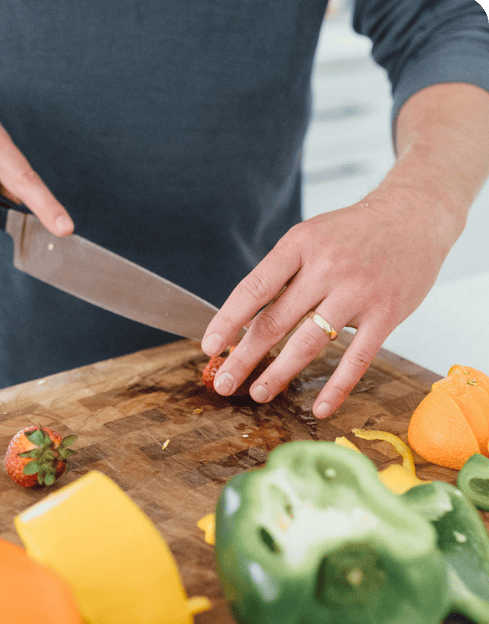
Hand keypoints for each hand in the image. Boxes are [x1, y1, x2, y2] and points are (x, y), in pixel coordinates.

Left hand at [201, 184, 462, 417]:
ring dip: (279, 373)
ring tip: (258, 393)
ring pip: (309, 342)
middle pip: (276, 320)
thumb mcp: (312, 238)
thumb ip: (284, 275)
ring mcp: (358, 290)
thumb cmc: (353, 233)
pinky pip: (357, 358)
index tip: (209, 347)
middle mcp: (327, 265)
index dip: (227, 321)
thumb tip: (245, 324)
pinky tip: (319, 408)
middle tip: (224, 383)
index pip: (254, 288)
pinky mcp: (386, 313)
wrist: (414, 215)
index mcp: (300, 244)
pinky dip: (336, 387)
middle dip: (245, 357)